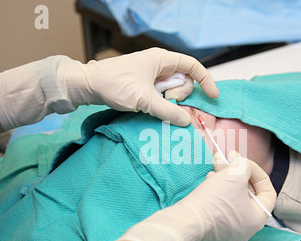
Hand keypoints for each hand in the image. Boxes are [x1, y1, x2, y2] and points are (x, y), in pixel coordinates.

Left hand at [59, 48, 218, 125]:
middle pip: (184, 80)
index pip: (193, 66)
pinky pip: (162, 94)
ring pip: (173, 89)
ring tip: (153, 104)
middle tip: (166, 102)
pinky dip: (162, 103)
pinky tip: (152, 108)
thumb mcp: (144, 99)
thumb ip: (168, 111)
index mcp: (162, 59)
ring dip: (169, 101)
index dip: (205, 80)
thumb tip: (187, 122)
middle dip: (180, 94)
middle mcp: (159, 65)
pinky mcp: (145, 84)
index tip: (212, 96)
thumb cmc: (115, 85)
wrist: (88, 85)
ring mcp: (152, 75)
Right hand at [116, 151, 275, 240]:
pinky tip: (210, 177)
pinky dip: (218, 188)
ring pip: (234, 196)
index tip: (245, 163)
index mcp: (257, 219)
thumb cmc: (216, 199)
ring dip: (227, 176)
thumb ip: (244, 166)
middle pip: (249, 193)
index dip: (259, 173)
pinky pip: (222, 203)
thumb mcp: (235, 176)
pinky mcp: (214, 225)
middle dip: (239, 172)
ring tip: (217, 162)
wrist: (186, 220)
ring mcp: (229, 227)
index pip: (268, 192)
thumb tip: (241, 163)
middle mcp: (246, 226)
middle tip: (229, 157)